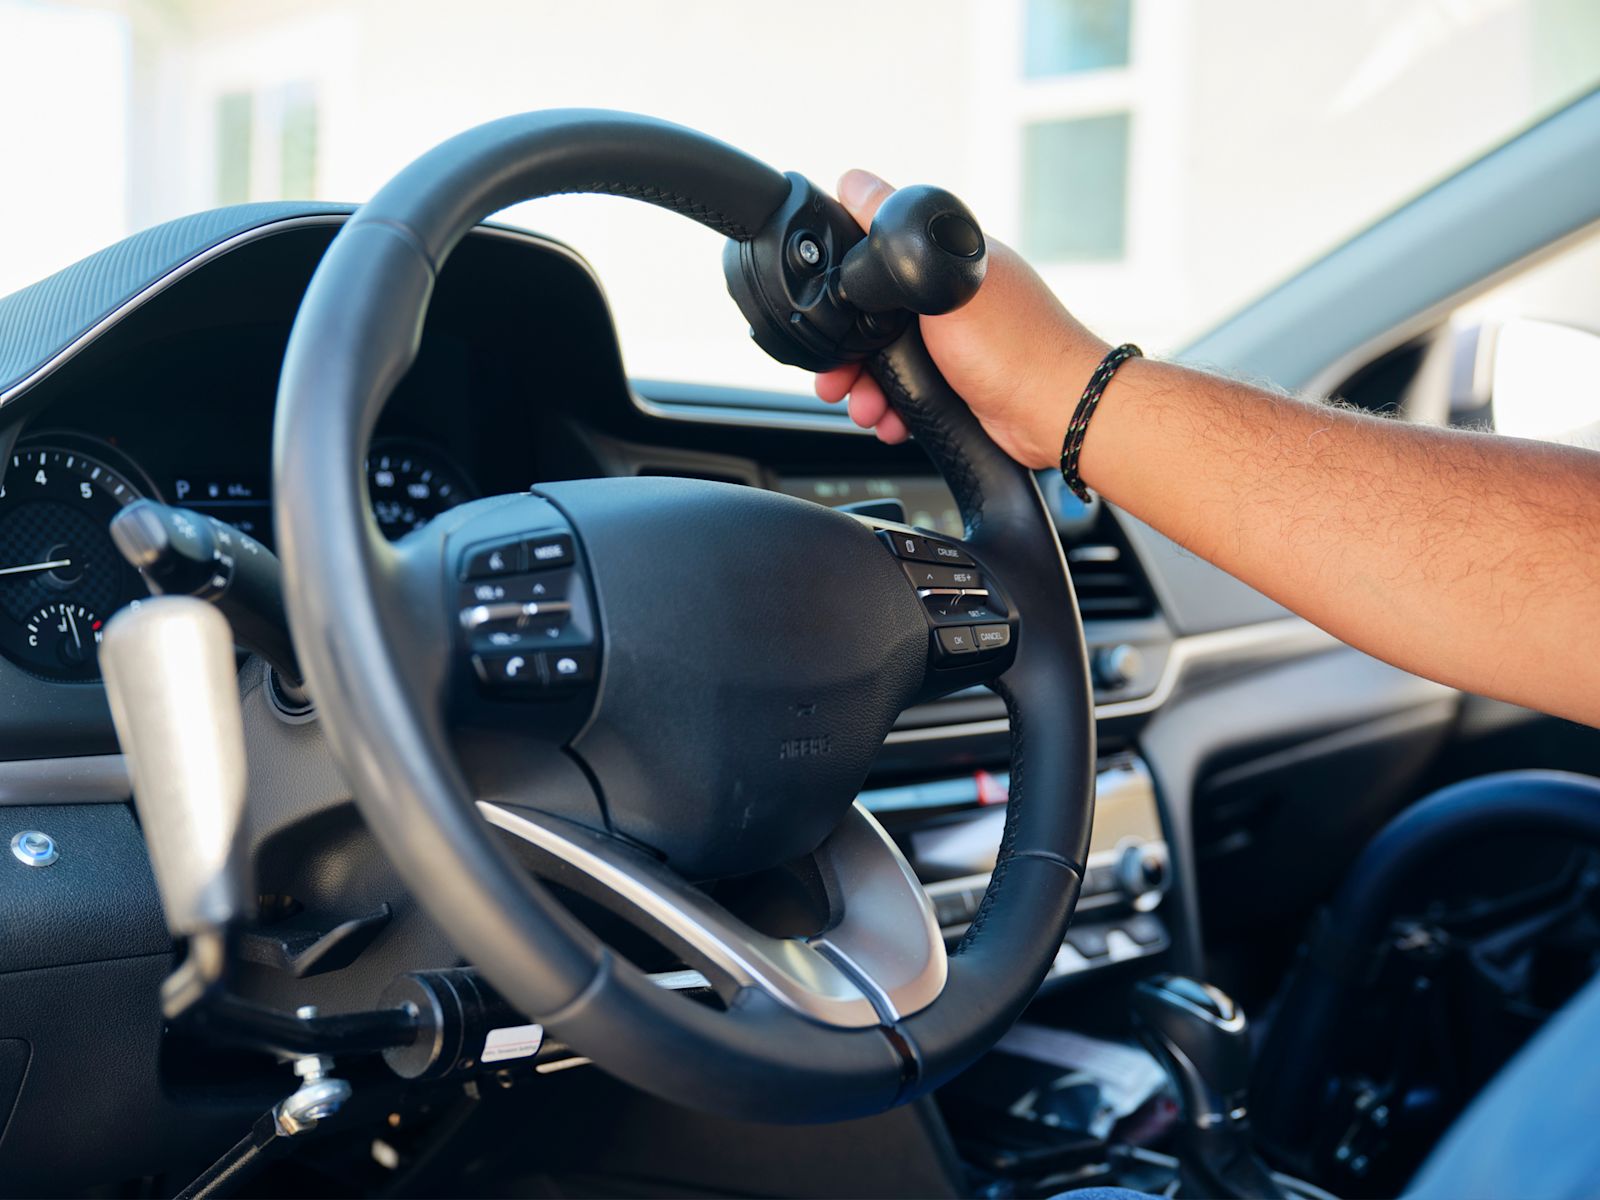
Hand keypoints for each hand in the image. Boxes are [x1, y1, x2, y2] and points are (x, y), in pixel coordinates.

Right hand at [814, 170, 1110, 467]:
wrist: (1053, 414)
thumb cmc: (1013, 346)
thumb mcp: (944, 278)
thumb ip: (896, 236)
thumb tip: (855, 184)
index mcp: (946, 259)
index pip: (874, 257)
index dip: (842, 289)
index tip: (824, 317)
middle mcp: (948, 297)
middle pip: (872, 318)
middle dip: (847, 353)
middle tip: (835, 378)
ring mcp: (953, 342)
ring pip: (885, 361)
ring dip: (865, 388)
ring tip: (866, 408)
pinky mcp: (956, 382)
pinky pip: (907, 392)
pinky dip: (893, 407)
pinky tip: (893, 420)